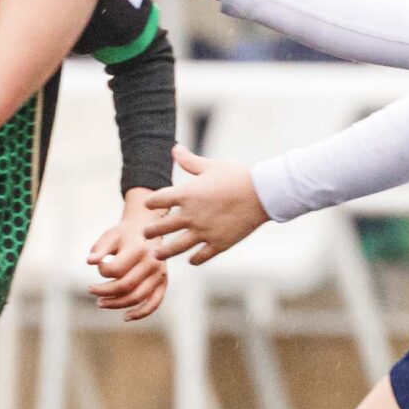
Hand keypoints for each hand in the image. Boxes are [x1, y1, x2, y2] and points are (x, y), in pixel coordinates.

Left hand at [86, 191, 168, 319]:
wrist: (147, 230)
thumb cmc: (125, 235)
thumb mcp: (110, 236)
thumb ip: (100, 248)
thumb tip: (89, 261)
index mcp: (139, 249)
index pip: (116, 269)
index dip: (101, 270)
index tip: (97, 263)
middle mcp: (152, 263)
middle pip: (125, 286)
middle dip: (103, 291)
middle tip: (90, 290)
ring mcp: (159, 275)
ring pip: (137, 298)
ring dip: (116, 304)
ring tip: (100, 303)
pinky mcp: (163, 283)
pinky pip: (154, 303)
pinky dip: (140, 313)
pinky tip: (125, 317)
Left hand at [141, 146, 268, 263]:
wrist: (263, 193)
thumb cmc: (237, 176)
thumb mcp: (211, 166)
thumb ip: (189, 161)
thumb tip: (174, 149)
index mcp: (186, 194)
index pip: (157, 200)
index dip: (151, 202)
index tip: (148, 205)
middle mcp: (191, 215)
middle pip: (162, 227)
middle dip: (151, 231)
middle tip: (145, 234)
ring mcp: (204, 232)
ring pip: (177, 247)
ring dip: (164, 251)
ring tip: (157, 254)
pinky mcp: (219, 244)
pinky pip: (201, 256)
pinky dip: (195, 259)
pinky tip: (191, 260)